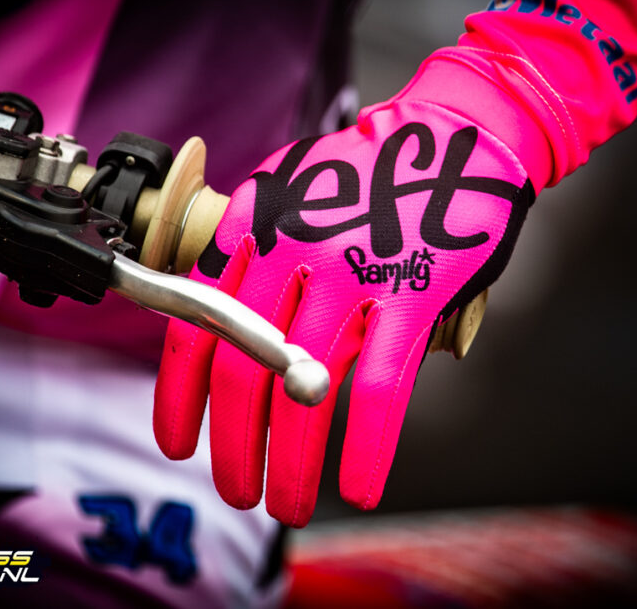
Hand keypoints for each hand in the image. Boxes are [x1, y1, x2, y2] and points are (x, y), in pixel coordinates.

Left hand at [153, 53, 540, 526]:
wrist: (458, 130)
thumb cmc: (372, 172)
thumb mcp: (292, 190)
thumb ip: (252, 248)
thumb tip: (221, 323)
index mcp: (254, 224)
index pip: (195, 324)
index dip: (178, 396)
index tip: (178, 443)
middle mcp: (291, 248)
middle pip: (241, 369)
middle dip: (233, 447)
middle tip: (237, 490)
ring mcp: (353, 270)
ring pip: (302, 390)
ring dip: (290, 463)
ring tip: (286, 505)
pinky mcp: (414, 291)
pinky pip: (380, 388)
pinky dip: (367, 449)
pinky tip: (361, 487)